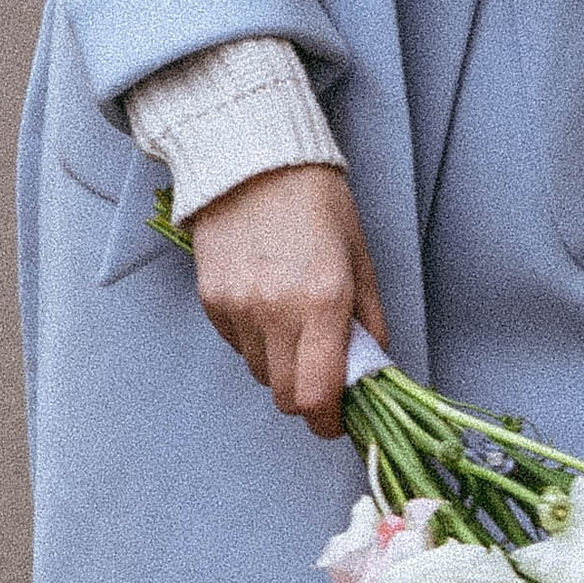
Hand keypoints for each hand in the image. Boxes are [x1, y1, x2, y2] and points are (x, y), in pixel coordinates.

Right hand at [189, 163, 386, 436]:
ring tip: (293, 326)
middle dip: (306, 399)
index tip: (339, 421)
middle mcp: (276, 312)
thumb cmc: (318, 205)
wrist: (254, 160)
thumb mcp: (360, 260)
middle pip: (284, 397)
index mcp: (323, 302)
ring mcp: (237, 308)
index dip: (329, 422)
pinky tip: (265, 303)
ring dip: (281, 367)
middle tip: (322, 376)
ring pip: (260, 373)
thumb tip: (372, 372)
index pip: (317, 396)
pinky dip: (256, 341)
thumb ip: (369, 322)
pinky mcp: (211, 300)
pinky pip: (237, 345)